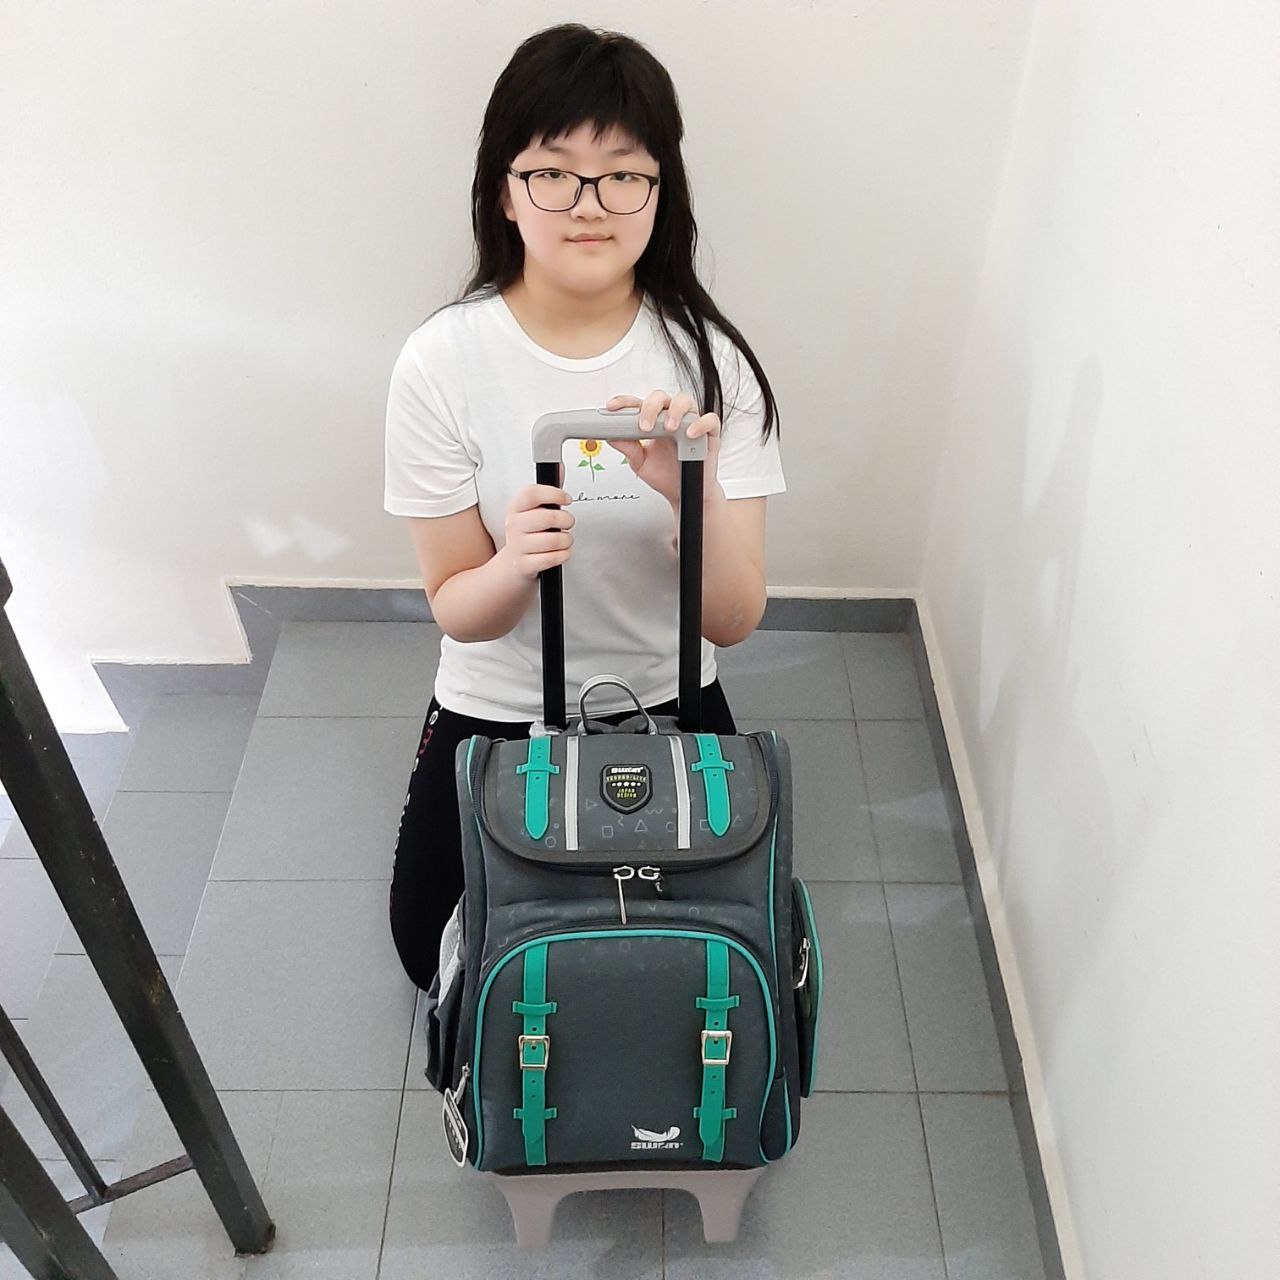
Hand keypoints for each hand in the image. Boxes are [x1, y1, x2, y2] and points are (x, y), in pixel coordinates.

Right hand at [500, 470, 574, 580]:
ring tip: (563, 540)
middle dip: (566, 520)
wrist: (511, 566)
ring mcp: (518, 545)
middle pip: (547, 517)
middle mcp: (514, 525)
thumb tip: (560, 467)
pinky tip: (559, 553)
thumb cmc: (528, 535)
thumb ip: (549, 491)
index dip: (553, 494)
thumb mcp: (534, 512)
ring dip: (566, 540)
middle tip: (567, 523)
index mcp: (516, 508)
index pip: (532, 493)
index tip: (566, 499)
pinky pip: (552, 557)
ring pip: (554, 539)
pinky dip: (563, 555)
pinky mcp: (525, 564)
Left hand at [602, 390, 722, 507]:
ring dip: (675, 411)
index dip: (625, 402)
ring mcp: (690, 423)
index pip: (638, 404)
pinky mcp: (709, 433)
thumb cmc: (664, 475)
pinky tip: (690, 434)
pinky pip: (709, 420)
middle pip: (661, 397)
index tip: (612, 407)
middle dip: (650, 407)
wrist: (682, 493)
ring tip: (669, 428)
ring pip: (685, 400)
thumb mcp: (640, 463)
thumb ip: (628, 449)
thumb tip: (611, 437)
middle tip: (644, 427)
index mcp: (653, 421)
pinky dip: (700, 424)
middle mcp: (671, 418)